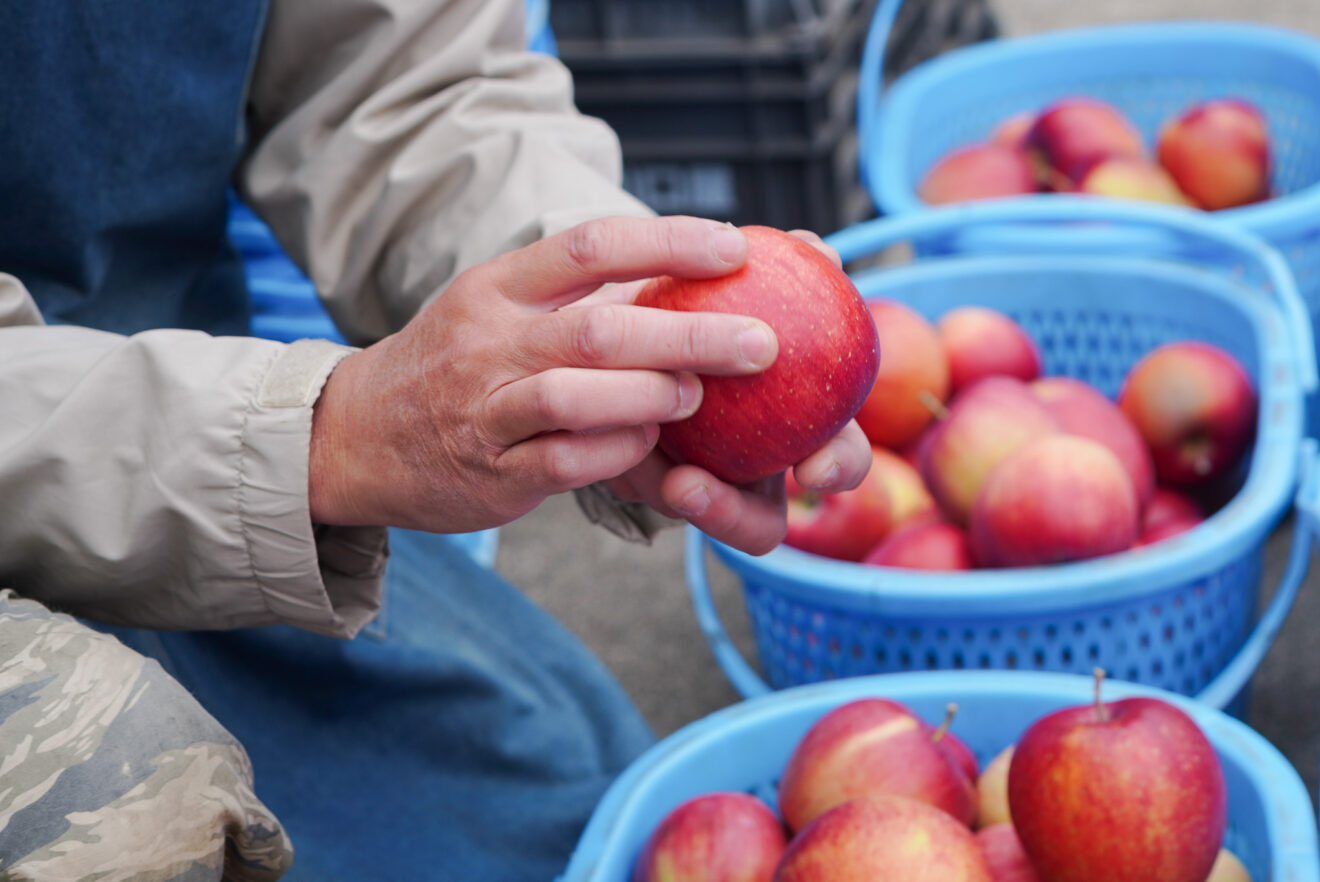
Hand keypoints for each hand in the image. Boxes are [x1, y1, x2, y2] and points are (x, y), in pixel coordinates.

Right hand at [307, 217, 870, 555]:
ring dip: (650, 395)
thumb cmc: (455, 365)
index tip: (737, 248)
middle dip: (689, 333)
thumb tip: (690, 277)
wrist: (356, 436)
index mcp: (498, 287)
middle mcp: (489, 342)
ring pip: (574, 395)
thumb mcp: (498, 309)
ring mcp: (487, 410)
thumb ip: (579, 297)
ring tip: (699, 394)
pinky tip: (653, 449)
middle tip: (760, 343)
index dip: (668, 243)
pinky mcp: (493, 473)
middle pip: (598, 328)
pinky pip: (565, 462)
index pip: (590, 247)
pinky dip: (618, 453)